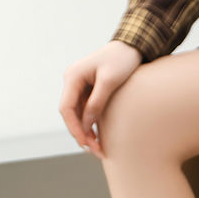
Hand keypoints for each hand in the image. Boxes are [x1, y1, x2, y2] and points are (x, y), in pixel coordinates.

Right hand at [59, 40, 141, 158]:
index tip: (84, 143)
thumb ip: (97, 101)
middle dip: (80, 133)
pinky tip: (98, 137)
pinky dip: (91, 124)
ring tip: (98, 148)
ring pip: (77, 114)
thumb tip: (87, 123)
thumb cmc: (122, 60)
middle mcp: (73, 82)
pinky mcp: (90, 91)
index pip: (66, 108)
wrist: (132, 47)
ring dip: (86, 131)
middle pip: (70, 114)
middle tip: (94, 150)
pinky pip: (86, 111)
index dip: (74, 128)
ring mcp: (80, 86)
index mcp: (73, 77)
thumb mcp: (110, 81)